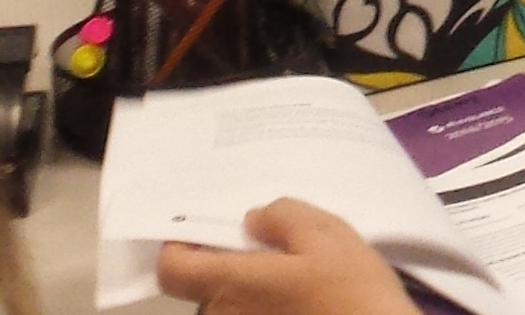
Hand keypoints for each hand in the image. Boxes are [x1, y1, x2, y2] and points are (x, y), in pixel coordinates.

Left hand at [158, 200, 423, 314]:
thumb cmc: (352, 292)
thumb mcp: (328, 235)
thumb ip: (282, 217)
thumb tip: (252, 220)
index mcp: (233, 285)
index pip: (172, 269)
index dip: (179, 246)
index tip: (206, 231)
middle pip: (205, 285)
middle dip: (231, 264)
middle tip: (275, 248)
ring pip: (230, 304)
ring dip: (251, 288)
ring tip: (298, 276)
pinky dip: (267, 305)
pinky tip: (303, 300)